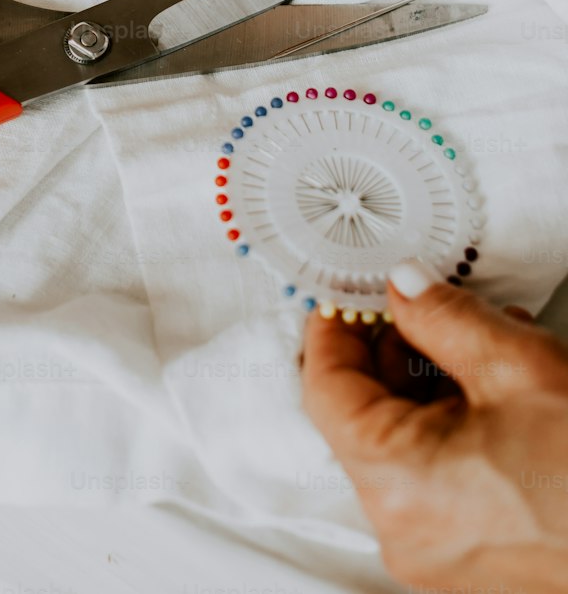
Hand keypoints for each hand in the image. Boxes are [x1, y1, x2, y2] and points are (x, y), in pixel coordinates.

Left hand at [302, 260, 567, 592]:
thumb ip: (442, 316)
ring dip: (431, 381)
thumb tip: (403, 286)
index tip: (347, 292)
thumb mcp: (516, 367)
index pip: (325, 388)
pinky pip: (435, 474)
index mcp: (396, 483)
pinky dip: (454, 423)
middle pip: (364, 414)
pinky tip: (497, 384)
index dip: (334, 328)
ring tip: (481, 337)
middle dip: (394, 348)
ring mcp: (436, 550)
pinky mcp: (469, 556)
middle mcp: (404, 528)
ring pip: (403, 441)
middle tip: (421, 303)